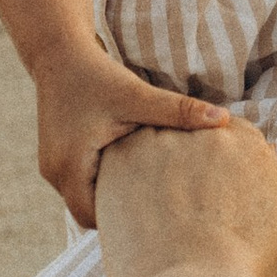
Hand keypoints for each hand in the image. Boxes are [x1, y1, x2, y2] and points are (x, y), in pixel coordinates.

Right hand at [37, 50, 229, 231]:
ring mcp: (53, 167)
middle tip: (161, 212)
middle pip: (89, 213)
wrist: (59, 54)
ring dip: (113, 195)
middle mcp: (54, 173)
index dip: (124, 222)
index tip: (159, 217)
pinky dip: (105, 182)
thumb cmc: (96, 75)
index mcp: (68, 167)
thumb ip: (178, 110)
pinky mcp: (58, 158)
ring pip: (86, 198)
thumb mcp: (137, 94)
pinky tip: (132, 172)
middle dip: (121, 212)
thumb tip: (222, 119)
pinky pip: (83, 183)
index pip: (93, 218)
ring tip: (150, 192)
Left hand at [93, 117, 276, 276]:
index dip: (213, 173)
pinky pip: (117, 161)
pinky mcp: (122, 157)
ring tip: (153, 219)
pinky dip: (120, 186)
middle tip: (179, 216)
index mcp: (247, 142)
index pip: (226, 136)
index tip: (205, 204)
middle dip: (182, 170)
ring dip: (150, 174)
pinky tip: (130, 219)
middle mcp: (206, 132)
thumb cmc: (242, 269)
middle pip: (189, 137)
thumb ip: (274, 175)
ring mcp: (162, 141)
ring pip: (151, 145)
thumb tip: (274, 143)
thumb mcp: (276, 218)